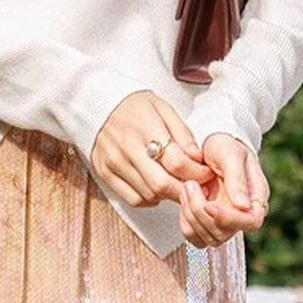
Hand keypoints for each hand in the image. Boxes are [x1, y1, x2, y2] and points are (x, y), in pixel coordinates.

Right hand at [90, 90, 215, 207]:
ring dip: (167, 194)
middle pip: (161, 184)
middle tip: (195, 186)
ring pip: (148, 194)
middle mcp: (126, 147)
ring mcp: (113, 162)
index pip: (175, 161)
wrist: (97, 104)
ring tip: (174, 182)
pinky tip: (155, 187)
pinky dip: (149, 199)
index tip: (205, 173)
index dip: (196, 172)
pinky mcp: (104, 172)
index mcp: (144, 126)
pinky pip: (132, 199)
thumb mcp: (162, 108)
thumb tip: (197, 158)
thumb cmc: (134, 106)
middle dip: (184, 190)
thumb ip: (182, 133)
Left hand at [178, 132, 269, 247]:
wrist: (209, 145)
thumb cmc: (225, 146)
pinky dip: (185, 221)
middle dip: (201, 212)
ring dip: (191, 215)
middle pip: (225, 233)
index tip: (209, 204)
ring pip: (208, 238)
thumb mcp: (231, 154)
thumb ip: (237, 178)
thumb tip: (243, 205)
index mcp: (255, 198)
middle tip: (190, 184)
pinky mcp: (207, 224)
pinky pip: (195, 237)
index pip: (251, 222)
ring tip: (187, 187)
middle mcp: (242, 215)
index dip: (229, 218)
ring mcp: (224, 222)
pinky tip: (184, 199)